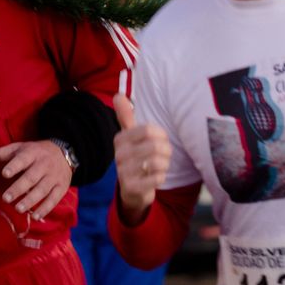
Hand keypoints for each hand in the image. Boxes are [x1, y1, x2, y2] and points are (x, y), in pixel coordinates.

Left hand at [0, 140, 72, 219]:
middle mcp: (44, 165)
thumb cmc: (35, 152)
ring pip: (42, 189)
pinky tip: (35, 216)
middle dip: (18, 188)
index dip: (14, 166)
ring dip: (30, 200)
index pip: (22, 159)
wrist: (64, 152)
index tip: (4, 174)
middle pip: (31, 177)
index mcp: (32, 153)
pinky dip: (45, 208)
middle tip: (6, 199)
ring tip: (18, 209)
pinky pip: (54, 199)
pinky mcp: (61, 187)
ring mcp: (54, 176)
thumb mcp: (18, 148)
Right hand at [112, 92, 171, 220]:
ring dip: (165, 165)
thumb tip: (118, 95)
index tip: (161, 141)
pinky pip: (156, 179)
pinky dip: (161, 177)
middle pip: (155, 146)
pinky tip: (156, 177)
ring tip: (160, 166)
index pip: (148, 130)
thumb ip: (125, 116)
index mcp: (120, 139)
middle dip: (166, 152)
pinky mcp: (131, 188)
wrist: (132, 189)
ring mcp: (123, 172)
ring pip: (157, 162)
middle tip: (163, 156)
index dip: (161, 135)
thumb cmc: (135, 157)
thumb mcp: (130, 136)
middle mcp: (119, 154)